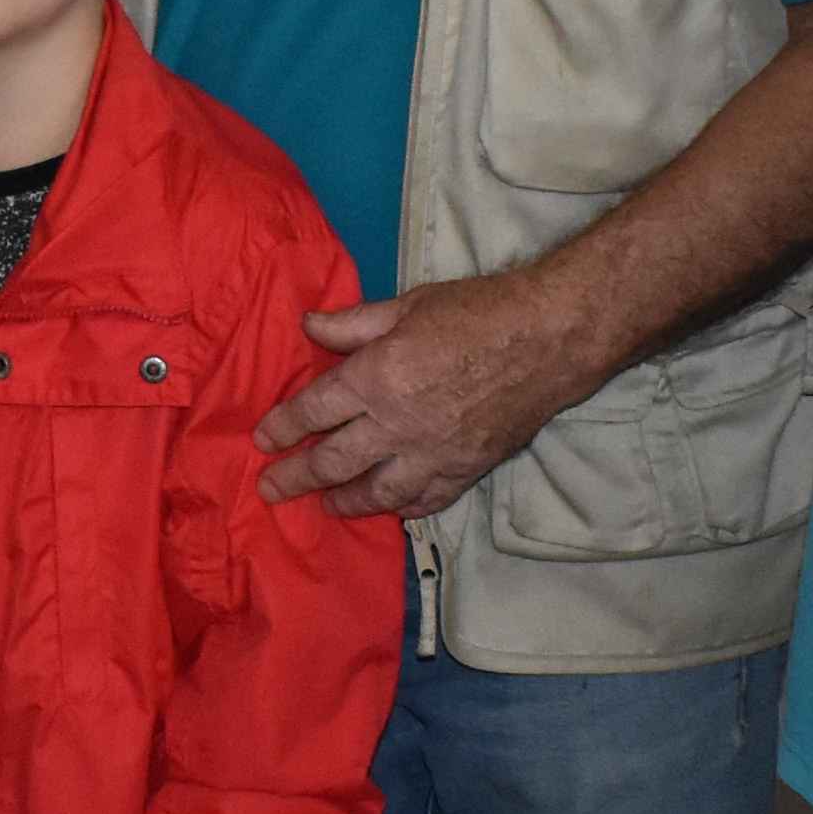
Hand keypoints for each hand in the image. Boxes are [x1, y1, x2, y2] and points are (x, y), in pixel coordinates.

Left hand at [252, 274, 601, 519]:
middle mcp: (396, 424)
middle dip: (296, 476)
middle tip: (271, 489)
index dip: (283, 427)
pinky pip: (425, 500)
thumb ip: (353, 324)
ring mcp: (431, 454)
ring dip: (344, 500)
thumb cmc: (477, 312)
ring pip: (376, 492)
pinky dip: (403, 507)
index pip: (314, 411)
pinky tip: (391, 508)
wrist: (548, 339)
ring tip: (325, 504)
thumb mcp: (408, 305)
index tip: (264, 439)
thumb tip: (307, 326)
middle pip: (333, 461)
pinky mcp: (465, 469)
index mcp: (376, 377)